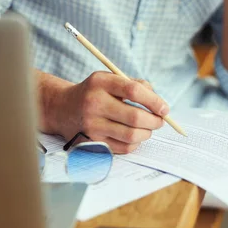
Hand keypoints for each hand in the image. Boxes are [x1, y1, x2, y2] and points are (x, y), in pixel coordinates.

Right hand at [46, 72, 168, 153]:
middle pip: (135, 117)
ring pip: (132, 136)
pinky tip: (133, 136)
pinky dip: (135, 143)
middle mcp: (94, 103)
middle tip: (160, 121)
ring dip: (146, 134)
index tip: (165, 108)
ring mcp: (92, 125)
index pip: (134, 90)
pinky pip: (124, 148)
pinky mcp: (92, 142)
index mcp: (100, 83)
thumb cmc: (94, 93)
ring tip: (147, 128)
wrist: (63, 109)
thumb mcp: (109, 79)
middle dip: (155, 121)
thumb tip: (159, 104)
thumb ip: (135, 84)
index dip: (154, 101)